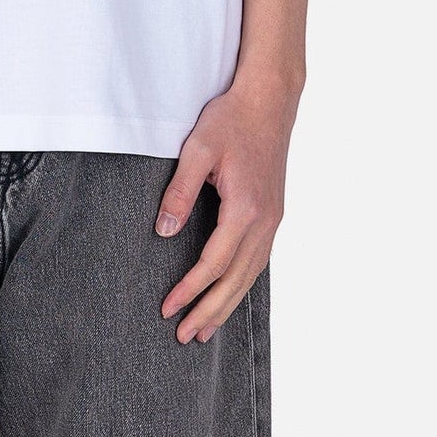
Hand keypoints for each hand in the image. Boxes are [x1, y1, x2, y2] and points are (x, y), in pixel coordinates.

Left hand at [155, 74, 298, 342]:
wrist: (270, 99)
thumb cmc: (232, 119)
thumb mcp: (198, 149)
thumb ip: (179, 192)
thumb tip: (163, 233)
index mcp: (246, 208)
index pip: (214, 263)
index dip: (190, 289)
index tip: (169, 308)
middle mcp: (265, 220)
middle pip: (236, 280)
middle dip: (211, 311)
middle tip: (186, 337)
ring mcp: (274, 218)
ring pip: (251, 274)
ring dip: (228, 303)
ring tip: (207, 328)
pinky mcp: (274, 212)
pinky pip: (259, 259)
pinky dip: (243, 282)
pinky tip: (231, 291)